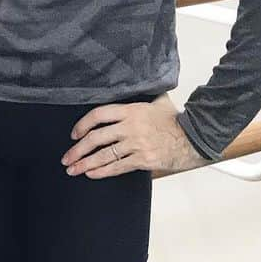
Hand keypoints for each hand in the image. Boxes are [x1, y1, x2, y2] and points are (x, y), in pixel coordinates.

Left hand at [62, 93, 209, 177]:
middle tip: (66, 158)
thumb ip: (141, 97)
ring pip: (104, 155)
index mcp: (131, 110)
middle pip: (96, 138)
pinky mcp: (143, 160)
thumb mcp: (157, 102)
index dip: (83, 124)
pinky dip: (102, 171)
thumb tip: (132, 87)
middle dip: (78, 149)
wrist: (194, 138)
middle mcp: (131, 127)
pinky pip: (118, 167)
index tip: (74, 134)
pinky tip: (91, 174)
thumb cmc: (175, 120)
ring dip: (86, 163)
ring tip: (73, 169)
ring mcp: (137, 144)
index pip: (99, 115)